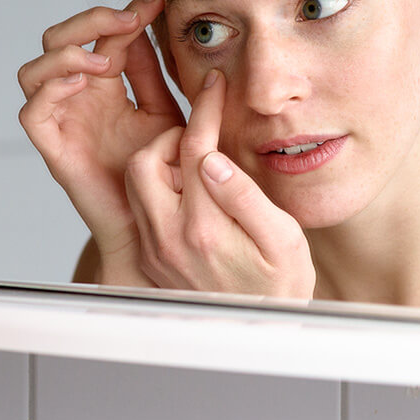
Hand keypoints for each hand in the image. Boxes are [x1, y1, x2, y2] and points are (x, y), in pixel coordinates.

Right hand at [17, 0, 184, 283]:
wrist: (155, 224)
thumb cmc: (162, 173)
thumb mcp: (165, 112)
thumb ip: (152, 72)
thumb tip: (149, 20)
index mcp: (103, 83)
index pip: (101, 34)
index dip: (125, 12)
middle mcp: (75, 97)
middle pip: (58, 38)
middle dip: (90, 21)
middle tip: (128, 21)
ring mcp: (61, 121)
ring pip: (34, 70)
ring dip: (66, 55)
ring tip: (103, 62)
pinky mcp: (53, 149)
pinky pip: (31, 114)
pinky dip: (49, 91)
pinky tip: (81, 84)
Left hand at [124, 70, 314, 297]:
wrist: (259, 333)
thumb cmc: (280, 287)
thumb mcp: (284, 241)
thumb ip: (246, 198)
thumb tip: (212, 159)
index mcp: (204, 229)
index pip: (194, 150)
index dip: (205, 110)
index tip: (214, 86)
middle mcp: (168, 239)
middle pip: (145, 162)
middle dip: (171, 139)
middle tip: (203, 142)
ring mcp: (154, 249)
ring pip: (134, 182)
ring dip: (161, 162)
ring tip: (198, 168)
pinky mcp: (150, 255)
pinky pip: (139, 206)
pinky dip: (156, 186)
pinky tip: (187, 190)